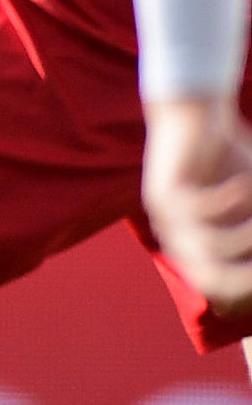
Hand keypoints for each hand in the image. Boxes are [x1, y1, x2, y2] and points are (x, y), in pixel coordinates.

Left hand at [144, 93, 251, 315]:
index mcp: (194, 247)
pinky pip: (201, 209)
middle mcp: (175, 239)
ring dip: (249, 233)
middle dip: (249, 275)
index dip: (248, 288)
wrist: (193, 116)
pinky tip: (246, 184)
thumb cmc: (230, 162)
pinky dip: (231, 200)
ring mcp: (165, 217)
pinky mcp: (161, 192)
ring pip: (211, 245)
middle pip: (211, 279)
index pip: (219, 287)